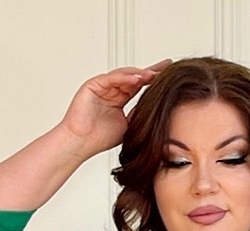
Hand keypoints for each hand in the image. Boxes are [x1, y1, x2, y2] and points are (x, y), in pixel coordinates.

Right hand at [58, 59, 172, 156]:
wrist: (80, 144)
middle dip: (151, 71)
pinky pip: (111, 78)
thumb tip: (159, 111)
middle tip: (167, 67)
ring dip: (139, 75)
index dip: (154, 79)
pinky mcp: (93, 84)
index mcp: (119, 98)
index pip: (139, 85)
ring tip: (153, 75)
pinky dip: (124, 78)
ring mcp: (102, 85)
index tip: (169, 74)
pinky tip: (138, 79)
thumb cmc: (98, 139)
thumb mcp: (128, 126)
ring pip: (124, 75)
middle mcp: (112, 89)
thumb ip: (140, 115)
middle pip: (134, 76)